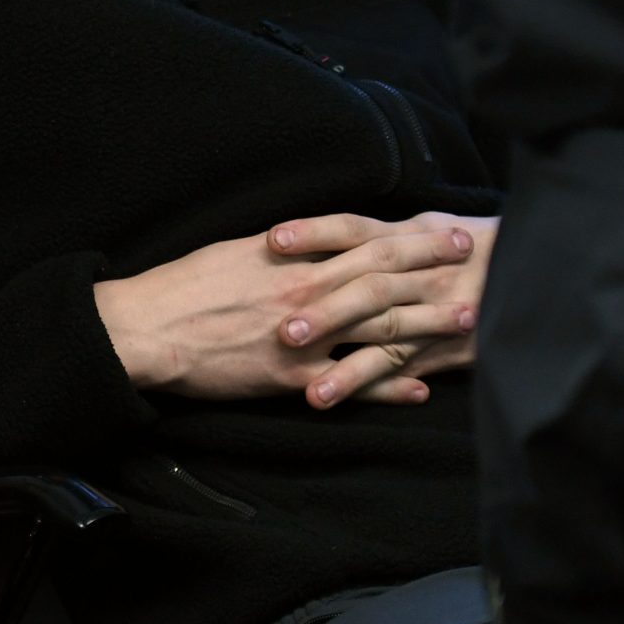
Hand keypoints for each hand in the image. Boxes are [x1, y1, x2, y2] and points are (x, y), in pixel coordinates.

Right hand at [94, 216, 480, 405]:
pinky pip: (352, 383)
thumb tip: (312, 240)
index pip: (368, 240)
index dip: (413, 238)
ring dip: (427, 325)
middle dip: (434, 271)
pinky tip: (418, 389)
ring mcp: (306, 336)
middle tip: (473, 264)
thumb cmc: (186, 286)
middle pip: (386, 278)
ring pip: (380, 328)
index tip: (446, 233)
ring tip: (464, 321)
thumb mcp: (236, 251)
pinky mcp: (294, 378)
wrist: (150, 328)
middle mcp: (307, 291)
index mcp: (293, 257)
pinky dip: (389, 387)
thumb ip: (282, 249)